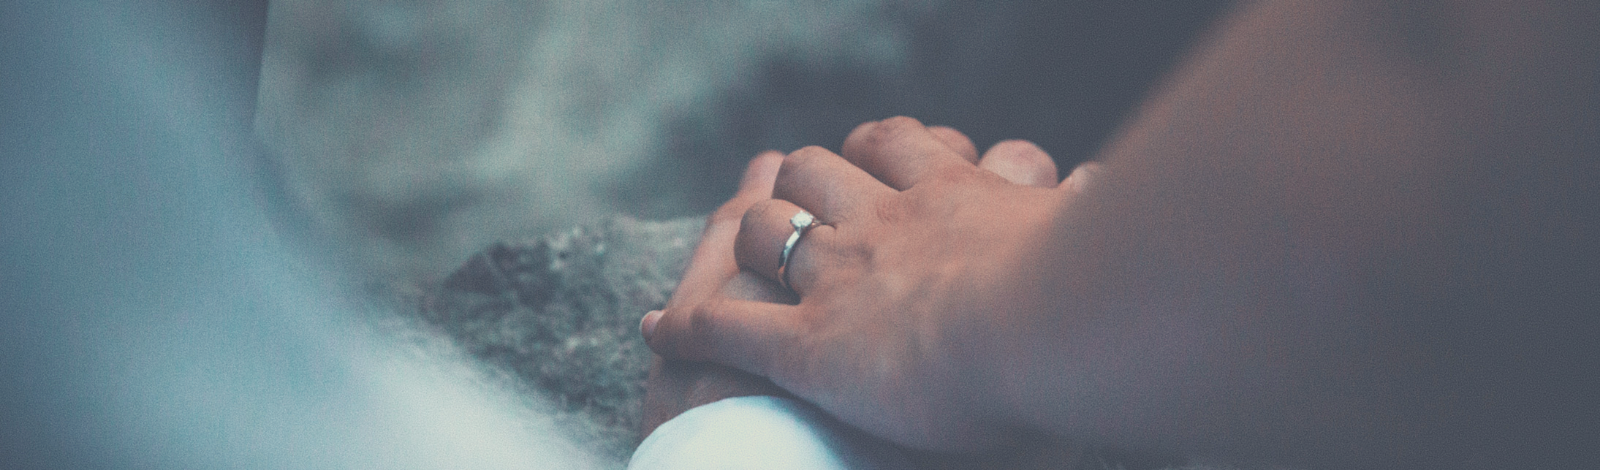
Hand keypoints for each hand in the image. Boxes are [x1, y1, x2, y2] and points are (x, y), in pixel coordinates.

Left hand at [643, 117, 1095, 449]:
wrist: (1053, 326)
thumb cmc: (1099, 294)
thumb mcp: (1093, 236)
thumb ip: (1087, 208)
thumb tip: (1100, 181)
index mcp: (953, 200)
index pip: (904, 145)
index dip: (884, 146)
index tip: (886, 153)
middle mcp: (885, 224)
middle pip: (820, 170)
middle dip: (807, 180)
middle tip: (808, 201)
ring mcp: (839, 279)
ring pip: (764, 226)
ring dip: (750, 231)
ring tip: (747, 248)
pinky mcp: (806, 344)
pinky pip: (726, 323)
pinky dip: (687, 324)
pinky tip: (662, 329)